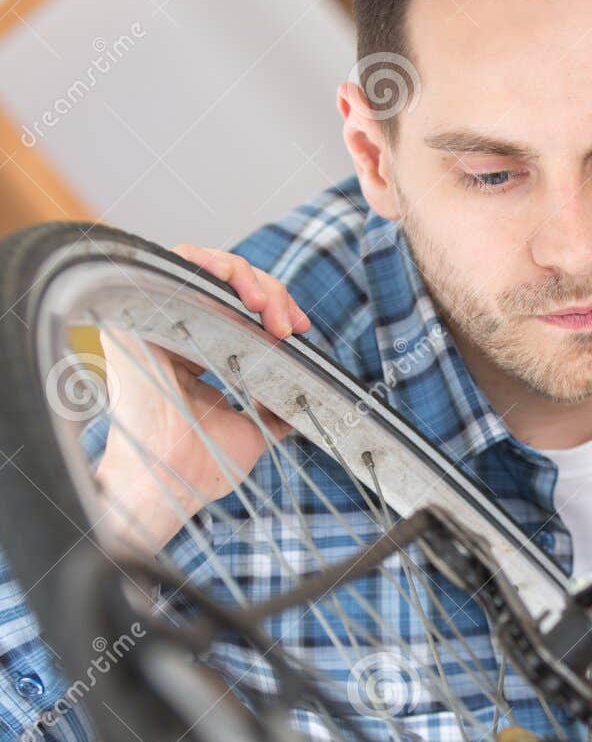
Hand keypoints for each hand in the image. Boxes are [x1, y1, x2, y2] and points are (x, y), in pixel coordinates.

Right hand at [94, 246, 311, 552]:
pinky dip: (208, 262)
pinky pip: (171, 263)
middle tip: (289, 324)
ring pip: (203, 268)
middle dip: (269, 294)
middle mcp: (175, 334)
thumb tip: (302, 399)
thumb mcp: (254, 432)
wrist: (176, 479)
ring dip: (245, 276)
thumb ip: (274, 410)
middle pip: (226, 286)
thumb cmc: (205, 466)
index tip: (301, 329)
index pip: (237, 312)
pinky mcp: (139, 315)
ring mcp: (156, 323)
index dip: (274, 309)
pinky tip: (236, 284)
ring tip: (268, 306)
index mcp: (197, 356)